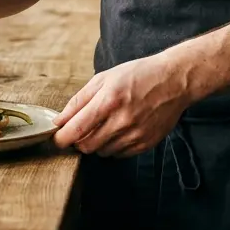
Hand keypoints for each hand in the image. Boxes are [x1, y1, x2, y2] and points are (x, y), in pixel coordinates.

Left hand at [52, 53, 189, 157]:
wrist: (174, 80)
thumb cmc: (137, 75)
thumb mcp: (104, 78)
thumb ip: (79, 101)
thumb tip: (59, 121)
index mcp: (108, 100)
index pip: (75, 130)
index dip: (60, 139)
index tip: (55, 138)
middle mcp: (122, 121)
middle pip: (86, 146)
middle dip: (78, 140)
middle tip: (81, 128)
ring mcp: (135, 134)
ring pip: (101, 152)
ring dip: (96, 142)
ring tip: (105, 124)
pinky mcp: (145, 144)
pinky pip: (119, 154)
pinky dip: (113, 145)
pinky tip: (120, 129)